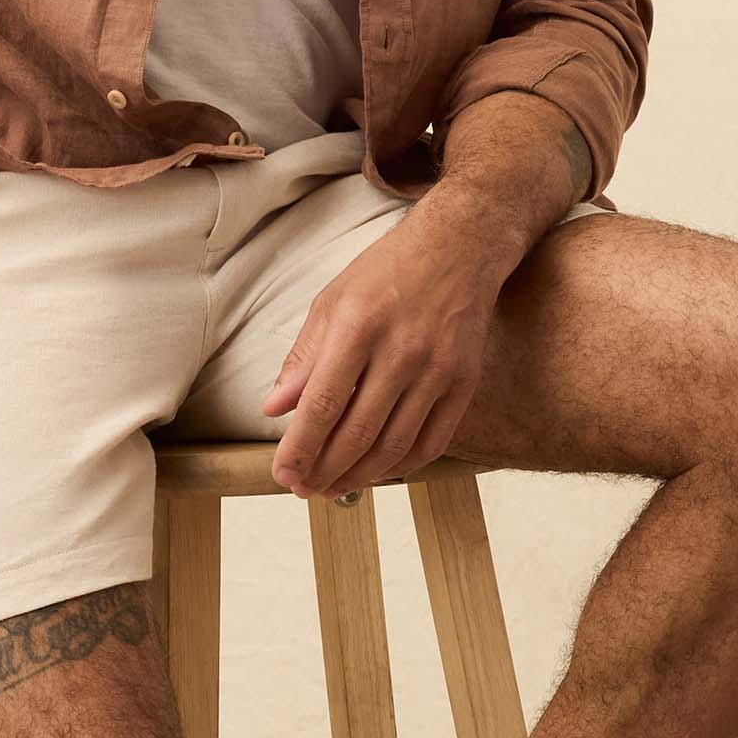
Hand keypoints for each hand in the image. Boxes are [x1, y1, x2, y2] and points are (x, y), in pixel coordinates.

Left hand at [261, 203, 497, 497]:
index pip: (323, 404)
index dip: (300, 447)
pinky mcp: (463, 384)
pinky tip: (377, 472)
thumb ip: (303, 357)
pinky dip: (401, 467)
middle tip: (302, 489)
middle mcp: (400, 352)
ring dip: (358, 476)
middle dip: (323, 470)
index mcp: (358, 328)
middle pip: (357, 433)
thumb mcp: (332, 301)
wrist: (459, 249)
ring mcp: (437, 371)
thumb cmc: (387, 272)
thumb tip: (274, 407)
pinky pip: (431, 443)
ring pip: (393, 446)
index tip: (282, 472)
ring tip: (331, 488)